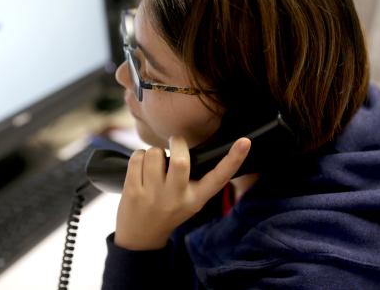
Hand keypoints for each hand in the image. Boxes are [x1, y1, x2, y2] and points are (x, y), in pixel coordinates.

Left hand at [113, 136, 250, 249]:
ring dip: (153, 152)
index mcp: (197, 198)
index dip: (234, 158)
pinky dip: (138, 156)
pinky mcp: (133, 191)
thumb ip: (197, 178)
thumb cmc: (170, 210)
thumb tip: (192, 145)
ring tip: (154, 164)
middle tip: (175, 143)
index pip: (219, 177)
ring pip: (154, 153)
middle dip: (177, 143)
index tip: (245, 141)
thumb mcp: (192, 200)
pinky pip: (137, 157)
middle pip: (180, 160)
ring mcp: (154, 195)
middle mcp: (177, 197)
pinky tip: (141, 169)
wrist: (141, 237)